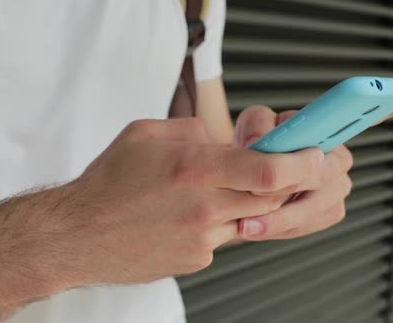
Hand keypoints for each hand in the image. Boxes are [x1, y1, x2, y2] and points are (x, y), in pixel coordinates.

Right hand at [51, 118, 325, 284]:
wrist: (76, 235)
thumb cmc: (107, 183)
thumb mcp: (146, 134)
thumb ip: (194, 131)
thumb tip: (223, 141)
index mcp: (195, 169)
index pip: (270, 171)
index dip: (303, 163)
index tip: (316, 155)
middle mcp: (204, 207)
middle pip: (272, 199)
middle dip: (284, 182)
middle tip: (277, 168)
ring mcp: (202, 239)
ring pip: (251, 219)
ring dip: (247, 203)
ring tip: (209, 190)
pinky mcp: (196, 260)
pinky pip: (225, 238)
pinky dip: (220, 222)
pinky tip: (187, 215)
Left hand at [231, 78, 392, 240]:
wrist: (242, 182)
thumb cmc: (253, 148)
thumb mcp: (251, 126)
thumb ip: (257, 125)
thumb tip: (263, 141)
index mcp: (328, 126)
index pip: (364, 111)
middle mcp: (340, 156)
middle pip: (328, 170)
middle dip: (290, 182)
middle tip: (256, 191)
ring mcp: (337, 188)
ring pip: (316, 204)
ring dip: (280, 214)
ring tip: (249, 222)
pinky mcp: (328, 213)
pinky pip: (309, 224)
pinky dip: (282, 227)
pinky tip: (259, 225)